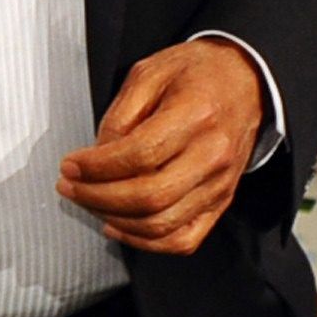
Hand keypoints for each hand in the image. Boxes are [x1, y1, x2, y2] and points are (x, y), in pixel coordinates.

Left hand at [58, 40, 267, 256]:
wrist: (246, 82)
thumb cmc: (195, 74)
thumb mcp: (149, 72)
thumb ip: (120, 114)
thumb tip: (99, 154)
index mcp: (196, 115)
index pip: (140, 154)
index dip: (96, 166)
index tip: (70, 165)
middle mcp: (213, 155)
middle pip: (149, 196)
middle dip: (97, 197)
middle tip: (69, 187)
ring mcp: (220, 184)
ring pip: (162, 224)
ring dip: (114, 220)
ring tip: (87, 202)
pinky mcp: (221, 202)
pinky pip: (184, 240)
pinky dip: (146, 243)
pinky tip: (117, 226)